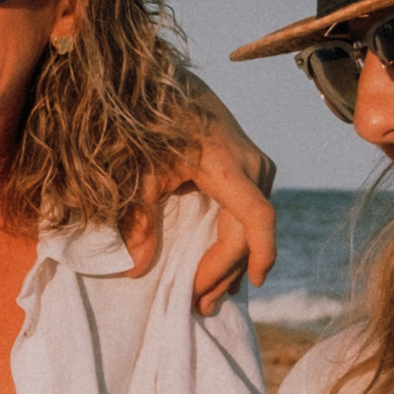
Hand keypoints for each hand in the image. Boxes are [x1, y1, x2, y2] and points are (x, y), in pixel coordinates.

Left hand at [124, 74, 277, 315]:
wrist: (175, 87)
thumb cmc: (158, 127)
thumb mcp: (144, 173)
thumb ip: (140, 221)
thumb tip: (134, 271)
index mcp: (231, 168)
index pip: (257, 218)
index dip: (259, 253)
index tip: (253, 283)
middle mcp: (254, 169)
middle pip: (249, 233)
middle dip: (226, 272)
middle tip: (199, 306)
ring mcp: (259, 170)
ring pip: (251, 228)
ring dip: (231, 263)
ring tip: (206, 297)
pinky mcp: (255, 172)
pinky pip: (250, 216)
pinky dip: (235, 244)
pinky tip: (219, 270)